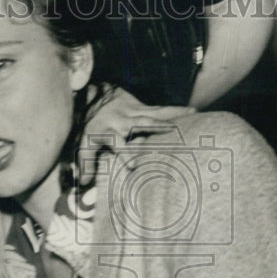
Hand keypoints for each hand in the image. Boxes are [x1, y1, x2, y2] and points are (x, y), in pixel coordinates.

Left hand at [77, 86, 193, 184]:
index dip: (124, 155)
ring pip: (154, 115)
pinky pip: (161, 109)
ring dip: (171, 118)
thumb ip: (86, 162)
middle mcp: (122, 121)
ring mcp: (133, 113)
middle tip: (172, 137)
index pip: (117, 144)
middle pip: (140, 126)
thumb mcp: (84, 142)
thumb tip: (83, 183)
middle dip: (155, 130)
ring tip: (191, 119)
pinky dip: (177, 110)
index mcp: (108, 131)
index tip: (134, 166)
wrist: (95, 95)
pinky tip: (193, 112)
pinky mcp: (142, 107)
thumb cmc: (91, 125)